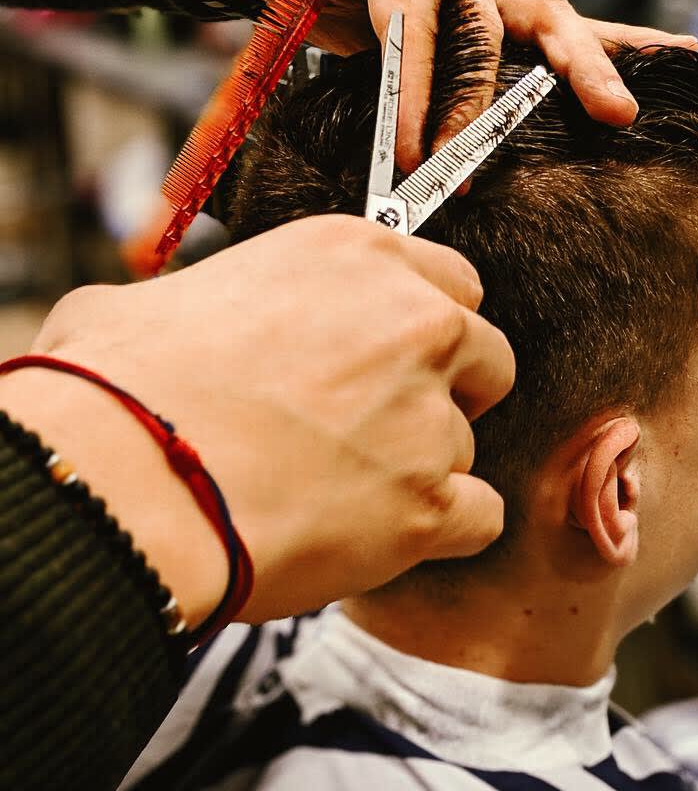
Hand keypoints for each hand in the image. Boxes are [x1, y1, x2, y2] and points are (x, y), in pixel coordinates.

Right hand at [0, 216, 512, 624]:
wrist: (119, 482)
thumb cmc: (118, 390)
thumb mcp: (157, 300)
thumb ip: (211, 300)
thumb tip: (181, 319)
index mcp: (355, 256)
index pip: (452, 282)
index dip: (426, 326)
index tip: (399, 356)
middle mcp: (411, 323)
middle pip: (486, 354)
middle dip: (450, 388)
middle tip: (385, 421)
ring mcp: (427, 413)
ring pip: (466, 441)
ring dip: (420, 465)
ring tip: (343, 487)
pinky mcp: (427, 501)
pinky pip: (480, 515)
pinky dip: (445, 529)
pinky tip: (390, 534)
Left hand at [200, 0, 697, 169]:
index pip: (422, 9)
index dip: (417, 81)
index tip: (409, 147)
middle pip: (511, 20)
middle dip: (516, 91)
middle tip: (522, 146)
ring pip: (547, 27)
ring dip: (585, 72)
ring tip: (625, 109)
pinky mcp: (476, 19)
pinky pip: (542, 38)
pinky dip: (598, 50)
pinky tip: (663, 59)